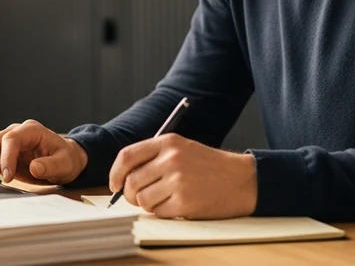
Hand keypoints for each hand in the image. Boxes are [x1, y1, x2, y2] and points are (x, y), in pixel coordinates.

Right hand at [0, 119, 88, 186]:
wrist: (65, 159)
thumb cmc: (66, 159)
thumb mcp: (64, 163)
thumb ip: (50, 164)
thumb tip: (34, 167)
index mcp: (31, 130)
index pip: (11, 139)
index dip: (6, 157)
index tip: (7, 177)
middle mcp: (14, 133)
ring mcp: (5, 142)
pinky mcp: (0, 154)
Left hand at [109, 133, 256, 218]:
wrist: (241, 180)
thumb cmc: (209, 166)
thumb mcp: (182, 148)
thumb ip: (153, 157)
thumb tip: (122, 178)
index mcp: (167, 142)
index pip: (127, 156)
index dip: (115, 173)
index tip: (114, 184)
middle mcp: (171, 159)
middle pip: (131, 182)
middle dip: (130, 194)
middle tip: (138, 197)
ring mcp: (178, 181)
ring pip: (142, 200)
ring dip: (148, 204)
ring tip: (164, 199)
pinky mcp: (185, 202)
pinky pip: (158, 212)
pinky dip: (162, 212)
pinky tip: (176, 205)